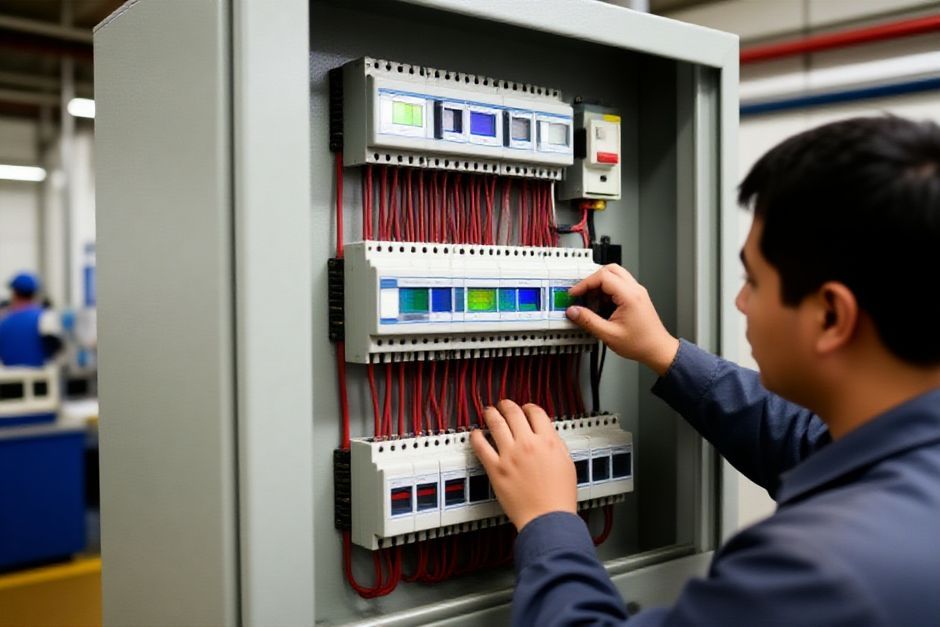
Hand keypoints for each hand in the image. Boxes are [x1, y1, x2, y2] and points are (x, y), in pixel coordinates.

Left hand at [470, 400, 576, 531]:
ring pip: (496, 424)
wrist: (547, 518)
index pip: (535, 412)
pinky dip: (476, 437)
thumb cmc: (559, 497)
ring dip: (491, 414)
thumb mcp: (567, 463)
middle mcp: (528, 444)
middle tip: (503, 405)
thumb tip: (547, 435)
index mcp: (548, 441)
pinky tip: (475, 434)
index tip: (525, 409)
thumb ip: (555, 445)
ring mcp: (510, 455)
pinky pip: (481, 447)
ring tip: (488, 411)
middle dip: (507, 405)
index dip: (529, 407)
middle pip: (514, 413)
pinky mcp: (496, 469)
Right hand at [567, 264, 679, 375]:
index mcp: (630, 296)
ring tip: (591, 301)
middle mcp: (635, 290)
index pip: (603, 277)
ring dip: (600, 284)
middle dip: (592, 279)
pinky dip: (607, 290)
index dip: (585, 283)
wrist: (657, 350)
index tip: (575, 293)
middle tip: (582, 292)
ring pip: (615, 275)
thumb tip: (573, 311)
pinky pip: (619, 285)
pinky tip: (601, 306)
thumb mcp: (609, 335)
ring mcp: (637, 292)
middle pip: (610, 269)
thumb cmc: (641, 343)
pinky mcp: (636, 297)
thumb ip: (588, 321)